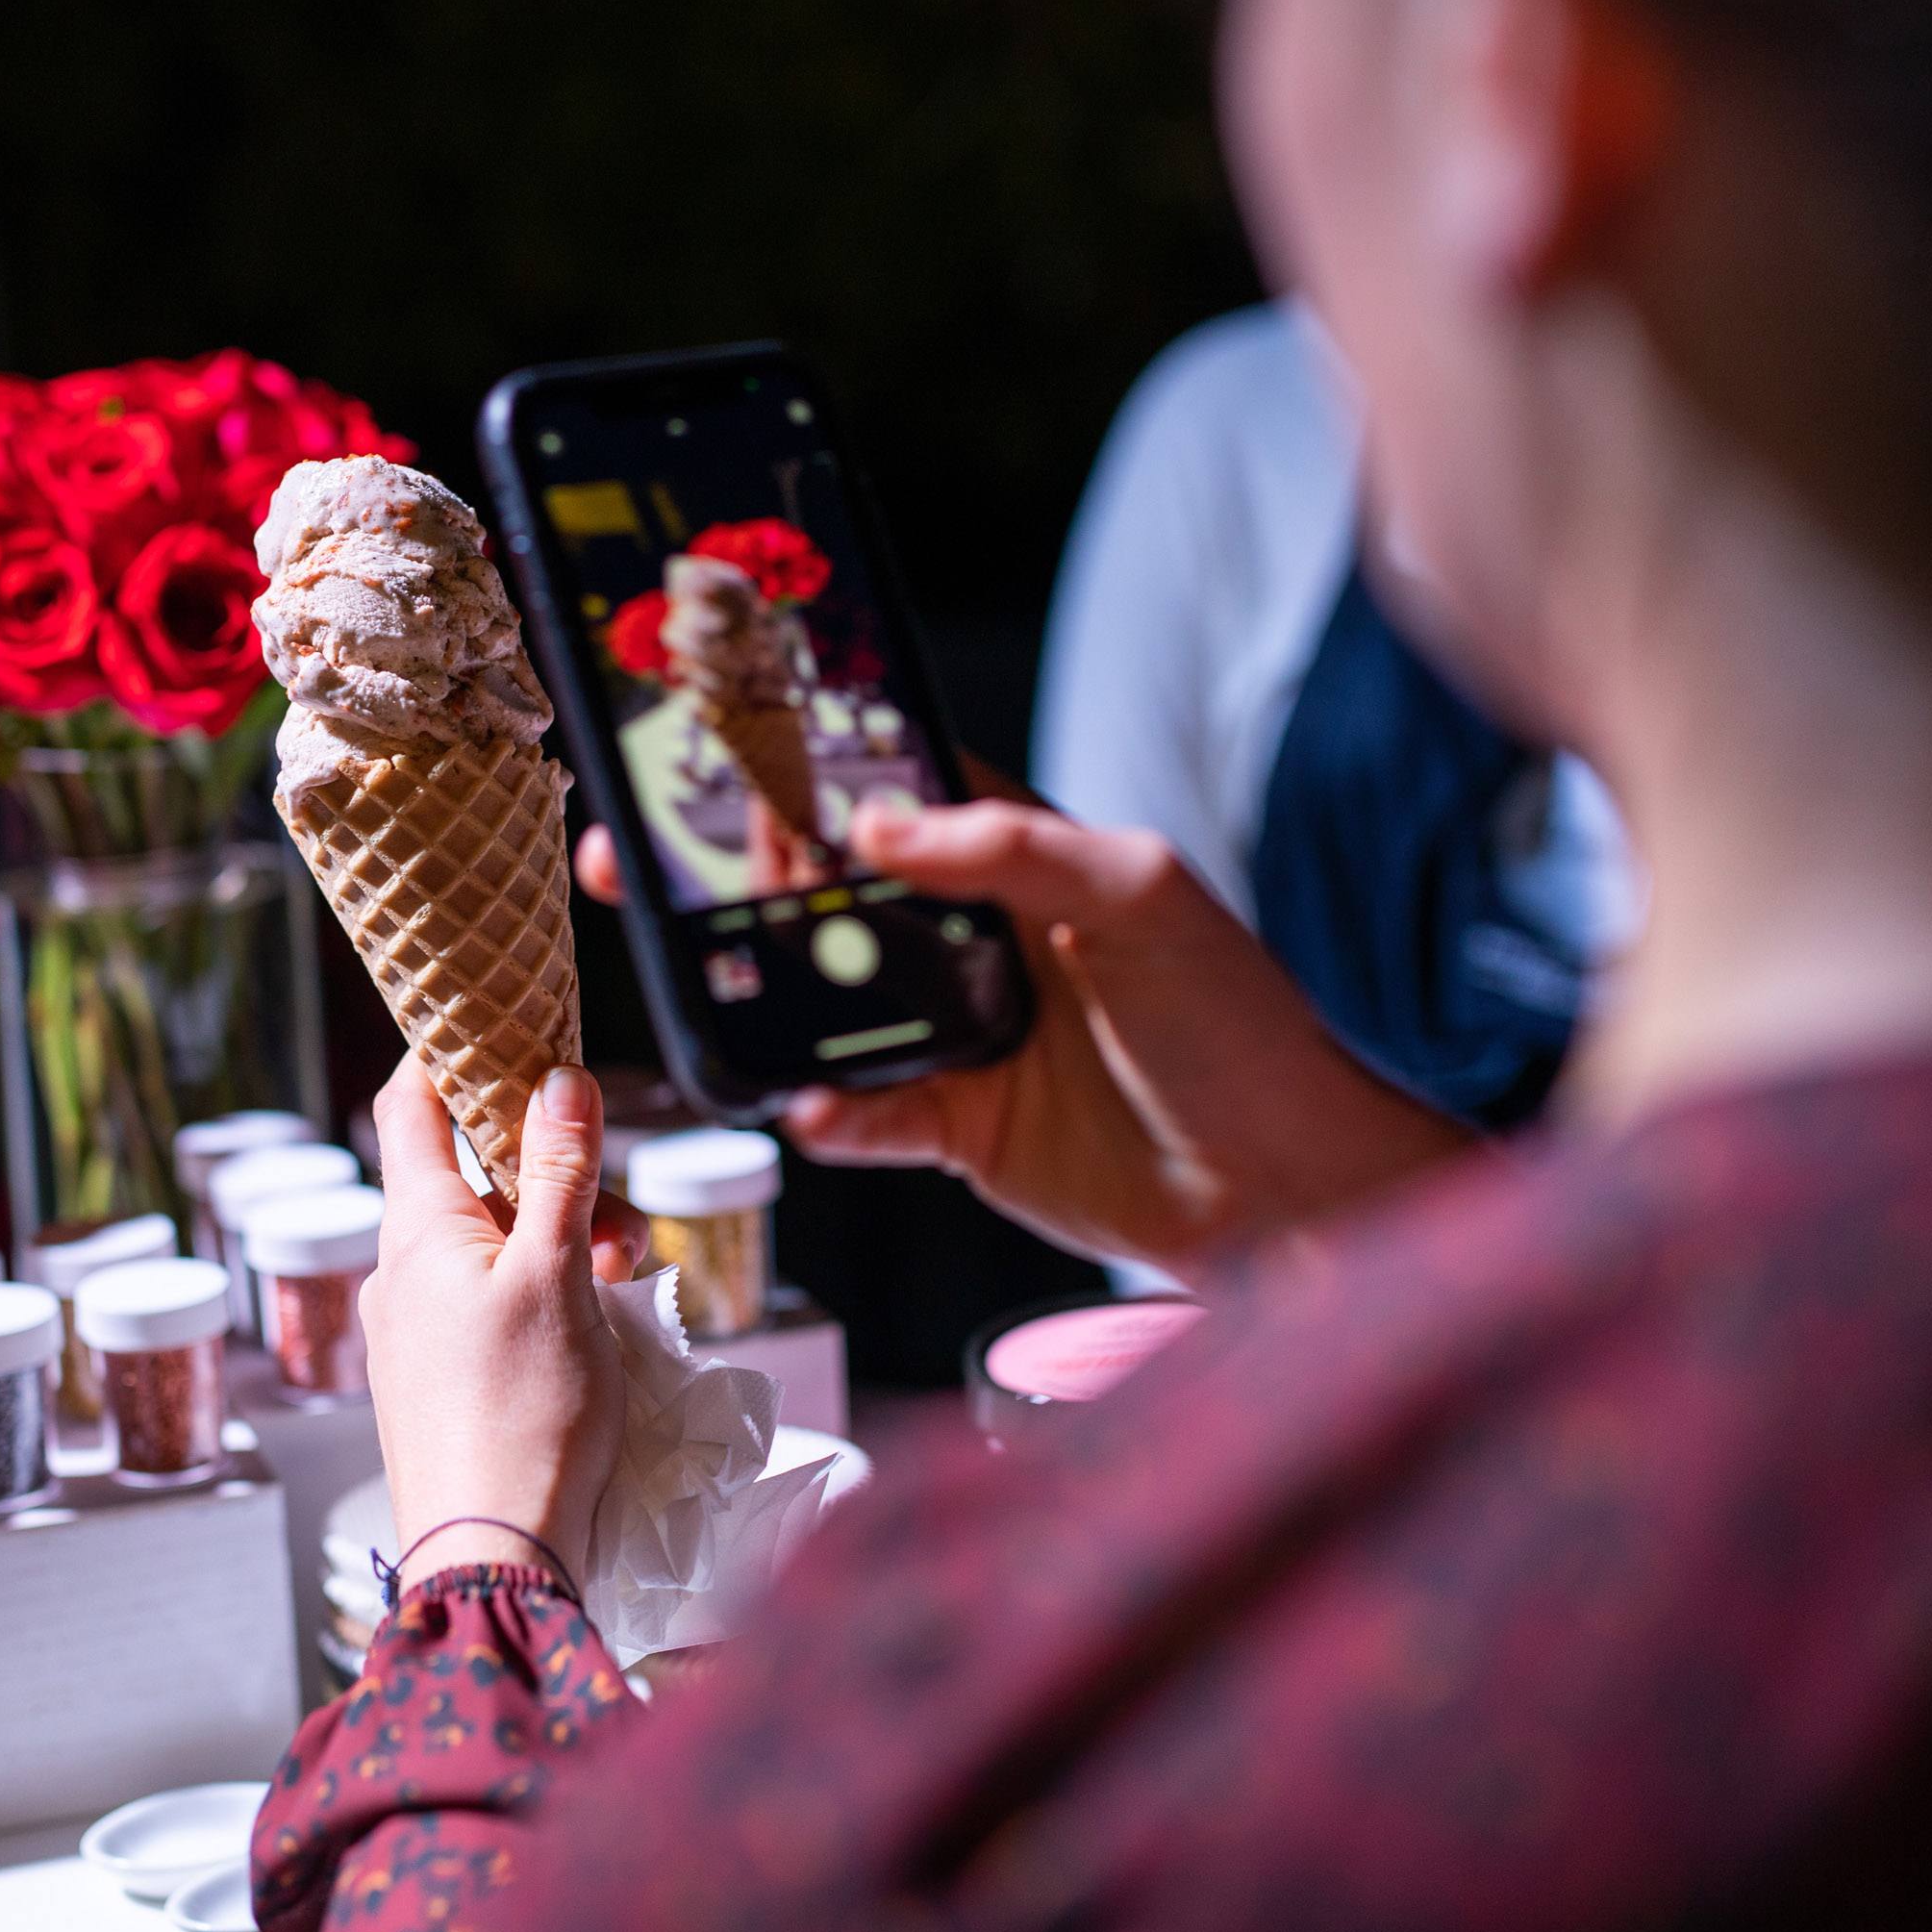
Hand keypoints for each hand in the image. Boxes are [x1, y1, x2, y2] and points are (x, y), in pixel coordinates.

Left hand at [364, 1059, 631, 1594]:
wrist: (493, 1559)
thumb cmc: (523, 1416)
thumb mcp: (557, 1276)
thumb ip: (560, 1172)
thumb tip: (559, 1077)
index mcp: (415, 1228)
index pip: (409, 1102)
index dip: (448, 1047)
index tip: (502, 1017)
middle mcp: (402, 1269)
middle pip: (472, 1173)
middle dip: (551, 1167)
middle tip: (618, 1210)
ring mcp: (418, 1327)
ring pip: (493, 1241)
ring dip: (562, 1236)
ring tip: (621, 1280)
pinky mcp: (444, 1376)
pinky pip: (494, 1300)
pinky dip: (547, 1290)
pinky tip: (596, 1326)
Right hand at [571, 786, 1472, 1270]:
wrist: (1288, 1188)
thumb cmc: (1240, 1023)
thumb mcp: (1138, 894)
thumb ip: (1008, 845)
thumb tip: (874, 817)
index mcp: (1023, 855)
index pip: (895, 783)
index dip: (806, 761)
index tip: (710, 742)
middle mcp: (980, 936)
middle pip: (830, 891)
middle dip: (735, 877)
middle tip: (643, 863)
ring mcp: (964, 1033)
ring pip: (828, 1003)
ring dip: (762, 993)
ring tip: (699, 981)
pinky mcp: (960, 1127)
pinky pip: (863, 1116)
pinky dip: (823, 1111)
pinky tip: (805, 1105)